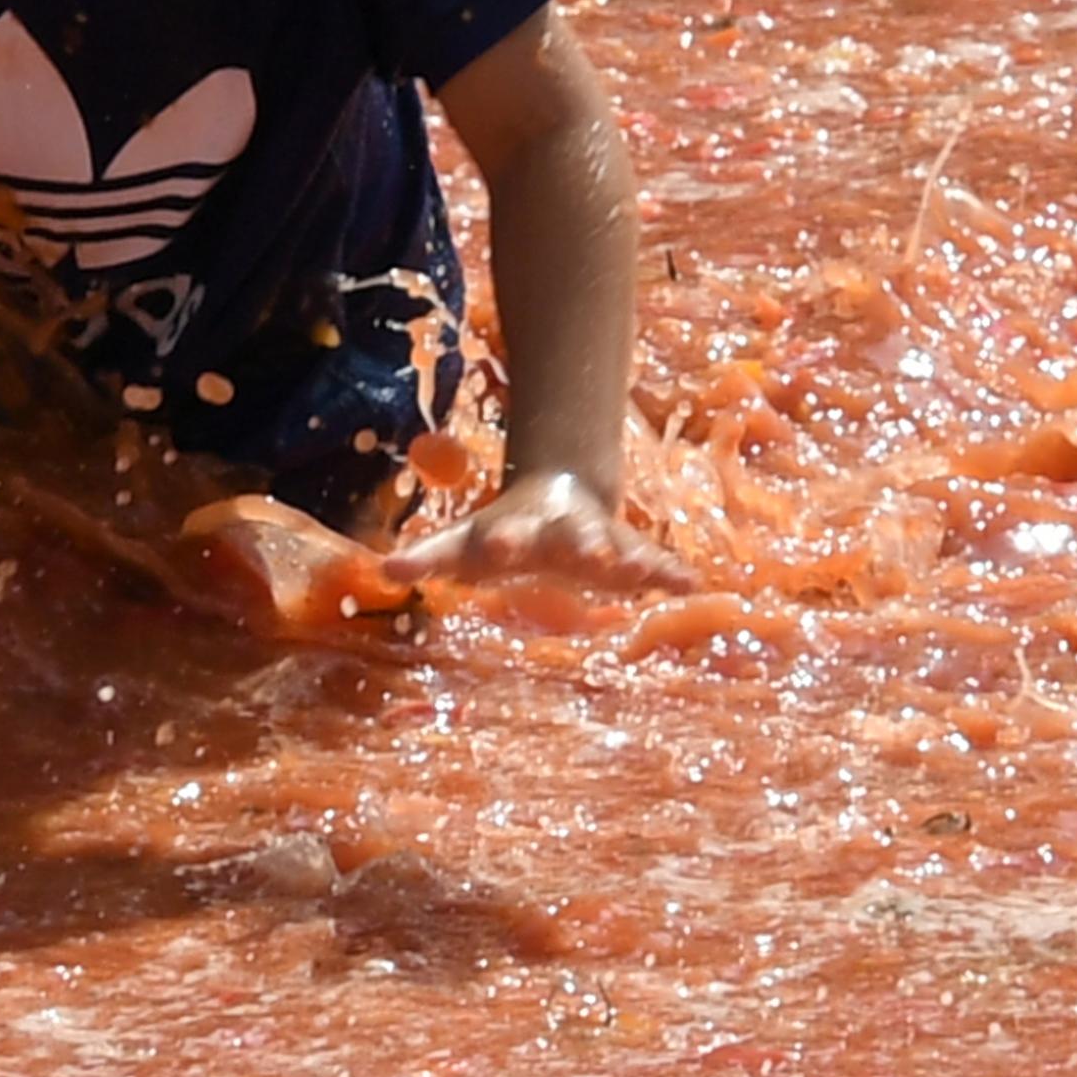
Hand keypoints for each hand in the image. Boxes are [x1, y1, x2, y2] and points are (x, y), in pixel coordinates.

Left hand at [378, 468, 688, 594]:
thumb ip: (428, 555)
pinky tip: (692, 584)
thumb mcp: (463, 542)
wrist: (563, 492)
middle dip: (583, 548)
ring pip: (618, 546)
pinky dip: (670, 573)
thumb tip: (384, 566)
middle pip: (573, 538)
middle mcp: (562, 531)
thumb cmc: (504, 530)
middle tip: (593, 559)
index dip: (501, 541)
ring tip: (644, 570)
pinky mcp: (629, 551)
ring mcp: (600, 538)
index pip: (505, 536)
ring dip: (630, 559)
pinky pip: (654, 562)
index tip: (501, 544)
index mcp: (519, 531)